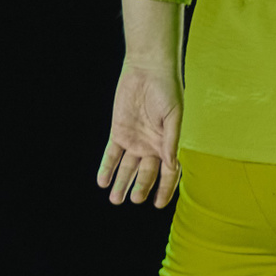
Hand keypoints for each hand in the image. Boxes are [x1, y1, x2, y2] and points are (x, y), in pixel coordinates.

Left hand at [98, 61, 182, 206]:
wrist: (147, 71)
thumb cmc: (167, 90)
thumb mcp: (173, 115)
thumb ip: (171, 140)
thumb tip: (172, 164)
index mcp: (168, 143)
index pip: (169, 172)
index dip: (165, 188)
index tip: (158, 204)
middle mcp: (151, 145)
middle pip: (146, 173)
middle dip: (141, 188)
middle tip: (134, 200)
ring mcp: (134, 140)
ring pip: (127, 168)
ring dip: (122, 183)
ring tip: (115, 199)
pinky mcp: (118, 132)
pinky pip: (112, 154)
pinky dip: (107, 168)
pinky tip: (102, 181)